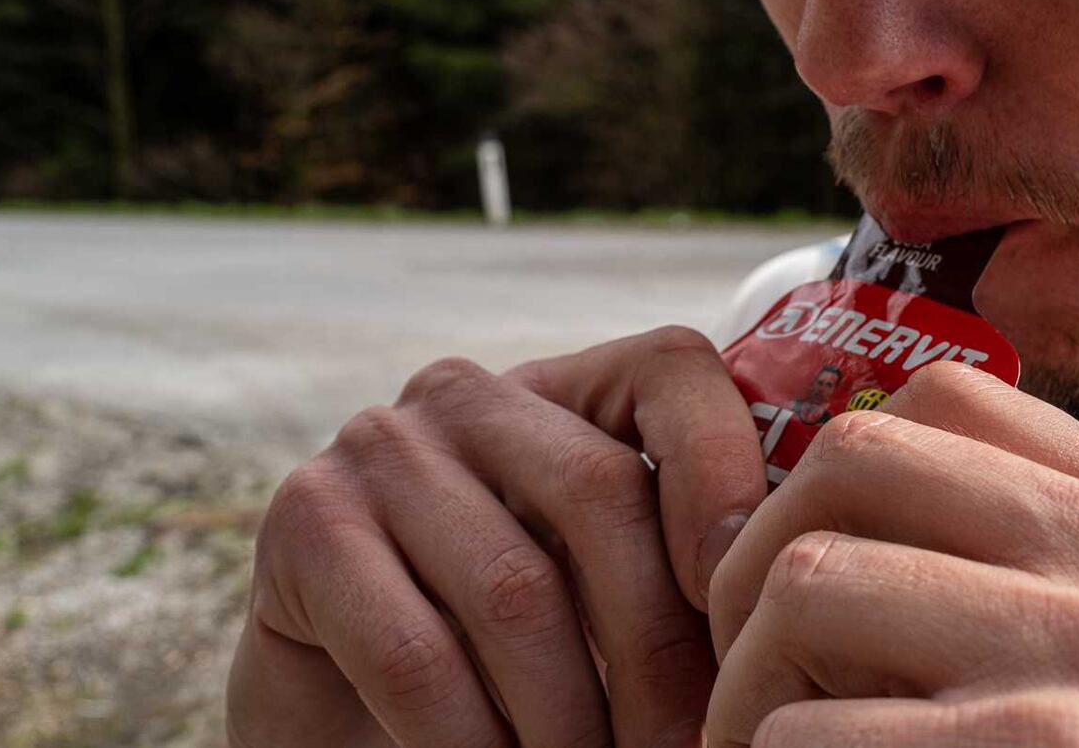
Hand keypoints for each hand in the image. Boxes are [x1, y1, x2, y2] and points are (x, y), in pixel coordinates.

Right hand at [226, 326, 768, 747]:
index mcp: (563, 391)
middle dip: (660, 649)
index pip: (669, 368)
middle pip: (599, 492)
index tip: (750, 605)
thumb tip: (775, 631)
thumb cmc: (505, 659)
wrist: (339, 713)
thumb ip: (675, 577)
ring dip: (572, 721)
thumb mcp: (600, 597)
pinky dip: (474, 745)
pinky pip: (415, 653)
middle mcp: (467, 394)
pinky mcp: (304, 523)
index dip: (724, 469)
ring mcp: (377, 447)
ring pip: (515, 587)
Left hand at [704, 361, 1078, 746]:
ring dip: (746, 690)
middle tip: (752, 669)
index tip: (804, 565)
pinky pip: (803, 736)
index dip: (837, 475)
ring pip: (807, 584)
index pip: (955, 401)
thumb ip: (1043, 571)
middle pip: (860, 463)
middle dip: (760, 559)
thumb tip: (838, 475)